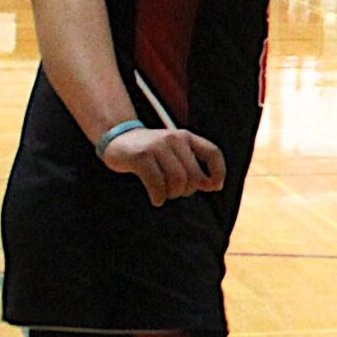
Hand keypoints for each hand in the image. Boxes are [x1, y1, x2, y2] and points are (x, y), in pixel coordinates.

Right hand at [100, 126, 226, 206]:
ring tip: (165, 195)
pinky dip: (159, 196)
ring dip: (173, 194)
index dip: (219, 172)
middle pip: (194, 175)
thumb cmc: (150, 151)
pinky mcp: (140, 156)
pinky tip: (156, 200)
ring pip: (177, 180)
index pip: (213, 153)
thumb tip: (214, 186)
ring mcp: (157, 146)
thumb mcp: (174, 151)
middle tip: (177, 193)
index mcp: (187, 137)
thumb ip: (192, 164)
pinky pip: (157, 183)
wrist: (117, 137)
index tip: (213, 187)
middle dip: (188, 190)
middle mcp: (174, 139)